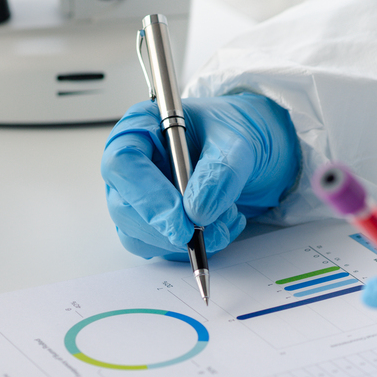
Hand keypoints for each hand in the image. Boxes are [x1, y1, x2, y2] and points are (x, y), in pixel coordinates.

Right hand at [102, 93, 299, 258]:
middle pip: (123, 207)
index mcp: (140, 128)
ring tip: (227, 219)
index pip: (123, 164)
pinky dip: (193, 247)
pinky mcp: (153, 223)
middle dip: (167, 228)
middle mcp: (132, 165)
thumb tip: (196, 211)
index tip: (182, 221)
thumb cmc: (236, 132)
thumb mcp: (238, 142)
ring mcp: (139, 197)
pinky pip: (160, 248)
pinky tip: (222, 227)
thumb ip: (219, 173)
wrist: (253, 150)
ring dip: (184, 241)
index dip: (148, 197)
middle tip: (207, 232)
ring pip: (139, 236)